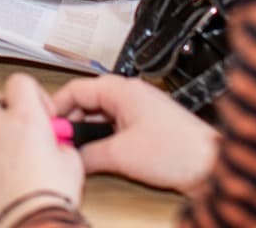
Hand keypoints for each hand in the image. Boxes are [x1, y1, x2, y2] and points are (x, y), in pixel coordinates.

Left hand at [0, 73, 84, 225]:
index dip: (30, 93)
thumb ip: (61, 144)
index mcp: (26, 117)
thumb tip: (58, 146)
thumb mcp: (72, 163)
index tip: (38, 110)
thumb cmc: (49, 197)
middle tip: (16, 131)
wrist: (30, 222)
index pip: (19, 82)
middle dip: (3, 112)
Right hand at [52, 75, 217, 191]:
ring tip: (77, 151)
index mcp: (122, 90)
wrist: (210, 165)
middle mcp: (130, 95)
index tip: (45, 125)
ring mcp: (139, 110)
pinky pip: (114, 128)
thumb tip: (70, 157)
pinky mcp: (147, 127)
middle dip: (71, 123)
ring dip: (87, 133)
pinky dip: (103, 140)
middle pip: (86, 102)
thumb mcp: (120, 154)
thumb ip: (88, 154)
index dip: (56, 108)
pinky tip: (99, 156)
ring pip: (100, 116)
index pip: (75, 89)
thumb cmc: (178, 150)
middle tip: (59, 142)